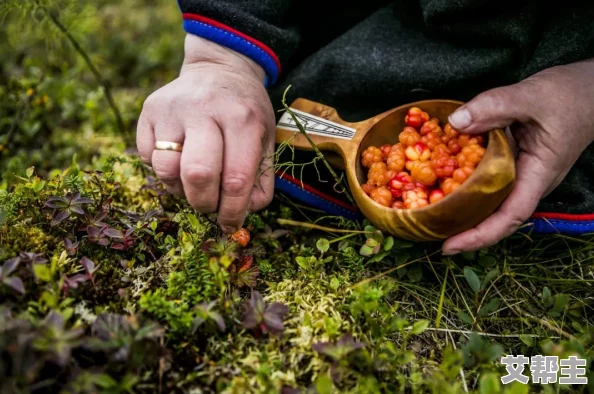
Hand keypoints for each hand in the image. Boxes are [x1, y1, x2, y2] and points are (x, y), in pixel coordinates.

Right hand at [136, 35, 275, 232]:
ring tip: (195, 181)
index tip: (230, 224)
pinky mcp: (149, 110)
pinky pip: (147, 158)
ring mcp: (172, 108)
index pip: (235, 179)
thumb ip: (261, 179)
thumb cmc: (246, 112)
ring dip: (180, 189)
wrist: (219, 69)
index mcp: (242, 118)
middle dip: (204, 203)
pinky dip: (164, 170)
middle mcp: (205, 109)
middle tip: (210, 205)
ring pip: (166, 170)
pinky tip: (180, 159)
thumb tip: (242, 214)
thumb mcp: (266, 138)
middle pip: (197, 175)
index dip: (231, 211)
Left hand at [442, 58, 593, 253]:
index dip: (480, 236)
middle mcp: (529, 180)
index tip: (450, 246)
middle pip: (495, 215)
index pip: (510, 216)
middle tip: (428, 230)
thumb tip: (456, 122)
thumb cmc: (571, 95)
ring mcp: (522, 172)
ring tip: (429, 212)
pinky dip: (465, 179)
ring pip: (490, 198)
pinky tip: (442, 177)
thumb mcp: (531, 95)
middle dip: (463, 228)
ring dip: (462, 206)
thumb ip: (494, 106)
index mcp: (538, 173)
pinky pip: (488, 177)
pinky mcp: (514, 160)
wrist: (591, 89)